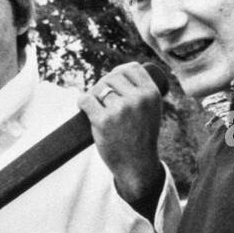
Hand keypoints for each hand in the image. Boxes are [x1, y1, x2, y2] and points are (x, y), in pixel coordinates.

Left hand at [77, 62, 163, 207]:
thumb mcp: (151, 110)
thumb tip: (118, 72)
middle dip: (103, 84)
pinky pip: (85, 100)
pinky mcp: (103, 121)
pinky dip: (82, 102)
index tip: (113, 78)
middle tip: (101, 97)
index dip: (119, 71)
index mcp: (151, 94)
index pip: (132, 68)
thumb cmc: (141, 136)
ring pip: (98, 88)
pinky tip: (83, 106)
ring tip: (95, 105)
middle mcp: (137, 99)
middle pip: (112, 77)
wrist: (136, 164)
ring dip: (93, 94)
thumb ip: (141, 93)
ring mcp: (120, 110)